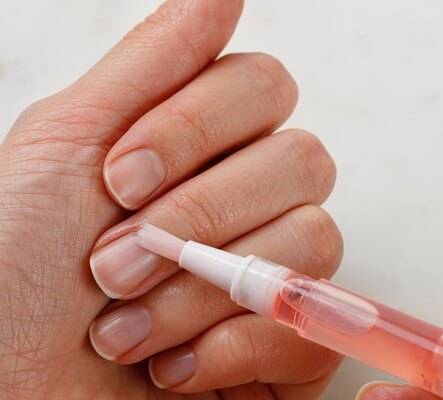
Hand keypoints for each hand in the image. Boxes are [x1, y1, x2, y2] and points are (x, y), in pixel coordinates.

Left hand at [0, 1, 340, 398]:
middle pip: (305, 160)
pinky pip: (312, 328)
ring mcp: (277, 276)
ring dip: (202, 291)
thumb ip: (153, 60)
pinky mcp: (290, 349)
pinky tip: (170, 370)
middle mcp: (252, 204)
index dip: (199, 124)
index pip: (265, 88)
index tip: (119, 175)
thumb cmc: (13, 272)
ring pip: (315, 242)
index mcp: (207, 150)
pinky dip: (231, 352)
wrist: (8, 395)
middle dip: (200, 214)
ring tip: (126, 330)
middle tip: (112, 264)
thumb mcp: (67, 144)